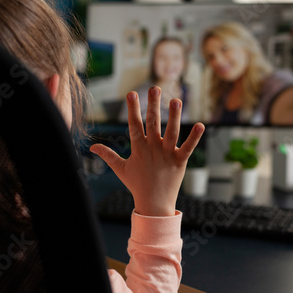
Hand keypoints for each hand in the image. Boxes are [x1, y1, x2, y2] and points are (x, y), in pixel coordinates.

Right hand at [90, 87, 204, 216]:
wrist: (154, 204)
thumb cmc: (137, 185)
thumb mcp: (121, 169)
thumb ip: (107, 155)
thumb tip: (91, 147)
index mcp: (138, 149)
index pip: (134, 125)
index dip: (133, 108)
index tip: (132, 93)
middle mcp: (153, 149)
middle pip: (153, 123)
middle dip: (153, 105)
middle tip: (155, 88)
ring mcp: (167, 155)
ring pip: (172, 132)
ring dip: (174, 116)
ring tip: (176, 100)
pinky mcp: (180, 162)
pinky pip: (188, 147)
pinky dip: (195, 137)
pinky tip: (201, 125)